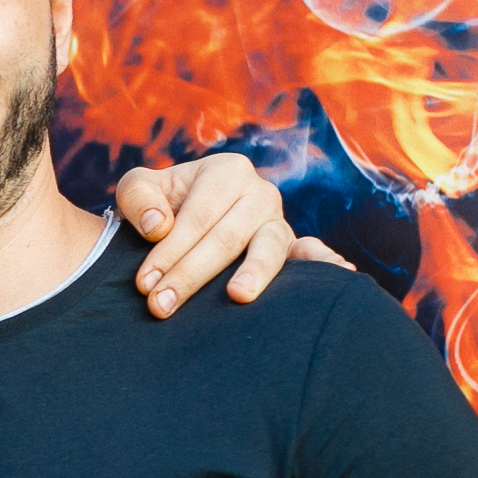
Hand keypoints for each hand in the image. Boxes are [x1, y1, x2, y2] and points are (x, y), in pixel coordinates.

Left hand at [113, 152, 352, 318]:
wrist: (178, 218)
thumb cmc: (157, 204)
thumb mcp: (137, 190)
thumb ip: (138, 198)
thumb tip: (159, 226)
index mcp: (227, 171)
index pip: (198, 216)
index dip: (169, 250)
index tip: (144, 284)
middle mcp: (261, 194)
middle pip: (227, 237)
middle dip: (191, 274)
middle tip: (160, 306)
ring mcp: (279, 223)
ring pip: (269, 248)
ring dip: (252, 275)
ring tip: (238, 297)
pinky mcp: (291, 249)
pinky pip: (310, 254)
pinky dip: (324, 263)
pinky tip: (340, 274)